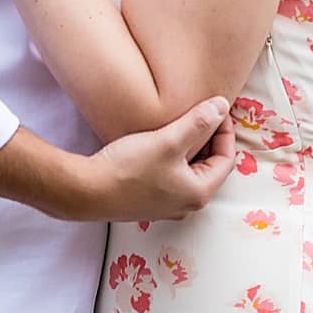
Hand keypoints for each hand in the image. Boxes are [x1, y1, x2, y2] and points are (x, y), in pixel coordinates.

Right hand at [82, 96, 235, 221]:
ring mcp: (166, 206)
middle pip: (209, 166)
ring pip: (189, 170)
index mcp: (199, 193)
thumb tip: (221, 106)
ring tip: (179, 125)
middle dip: (207, 138)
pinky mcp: (148, 202)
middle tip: (199, 114)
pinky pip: (171, 176)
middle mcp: (186, 205)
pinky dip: (173, 158)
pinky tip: (159, 143)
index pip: (226, 158)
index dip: (224, 130)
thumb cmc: (128, 169)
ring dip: (189, 147)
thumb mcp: (168, 140)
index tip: (214, 109)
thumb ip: (198, 122)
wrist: (86, 191)